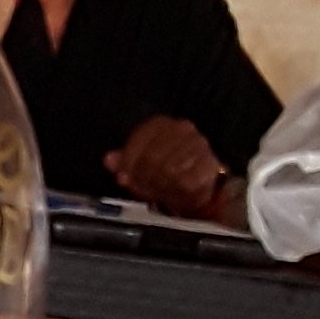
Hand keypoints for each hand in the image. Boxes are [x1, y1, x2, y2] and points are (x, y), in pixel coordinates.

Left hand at [106, 116, 227, 216]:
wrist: (203, 187)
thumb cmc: (169, 174)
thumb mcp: (142, 167)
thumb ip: (125, 162)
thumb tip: (109, 160)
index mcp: (163, 124)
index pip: (141, 137)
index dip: (129, 160)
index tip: (123, 178)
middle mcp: (183, 129)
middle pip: (152, 156)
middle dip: (142, 178)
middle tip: (141, 189)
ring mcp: (199, 146)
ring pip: (168, 169)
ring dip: (159, 187)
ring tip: (159, 192)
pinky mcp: (210, 165)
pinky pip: (185, 181)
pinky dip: (176, 192)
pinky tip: (174, 194)